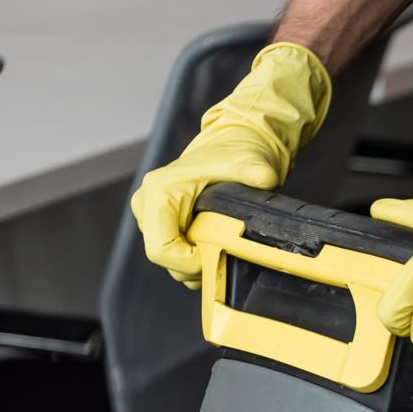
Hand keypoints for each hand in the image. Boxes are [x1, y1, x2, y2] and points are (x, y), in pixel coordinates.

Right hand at [128, 43, 330, 286]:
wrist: (233, 145)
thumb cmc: (236, 152)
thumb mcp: (250, 162)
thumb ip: (256, 171)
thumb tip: (265, 178)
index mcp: (160, 191)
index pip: (160, 249)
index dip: (189, 264)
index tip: (218, 259)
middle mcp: (148, 204)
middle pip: (164, 258)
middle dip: (195, 266)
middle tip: (227, 256)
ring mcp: (152, 215)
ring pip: (170, 260)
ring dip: (198, 263)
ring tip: (225, 246)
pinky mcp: (162, 223)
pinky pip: (177, 254)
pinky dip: (197, 258)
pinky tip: (218, 245)